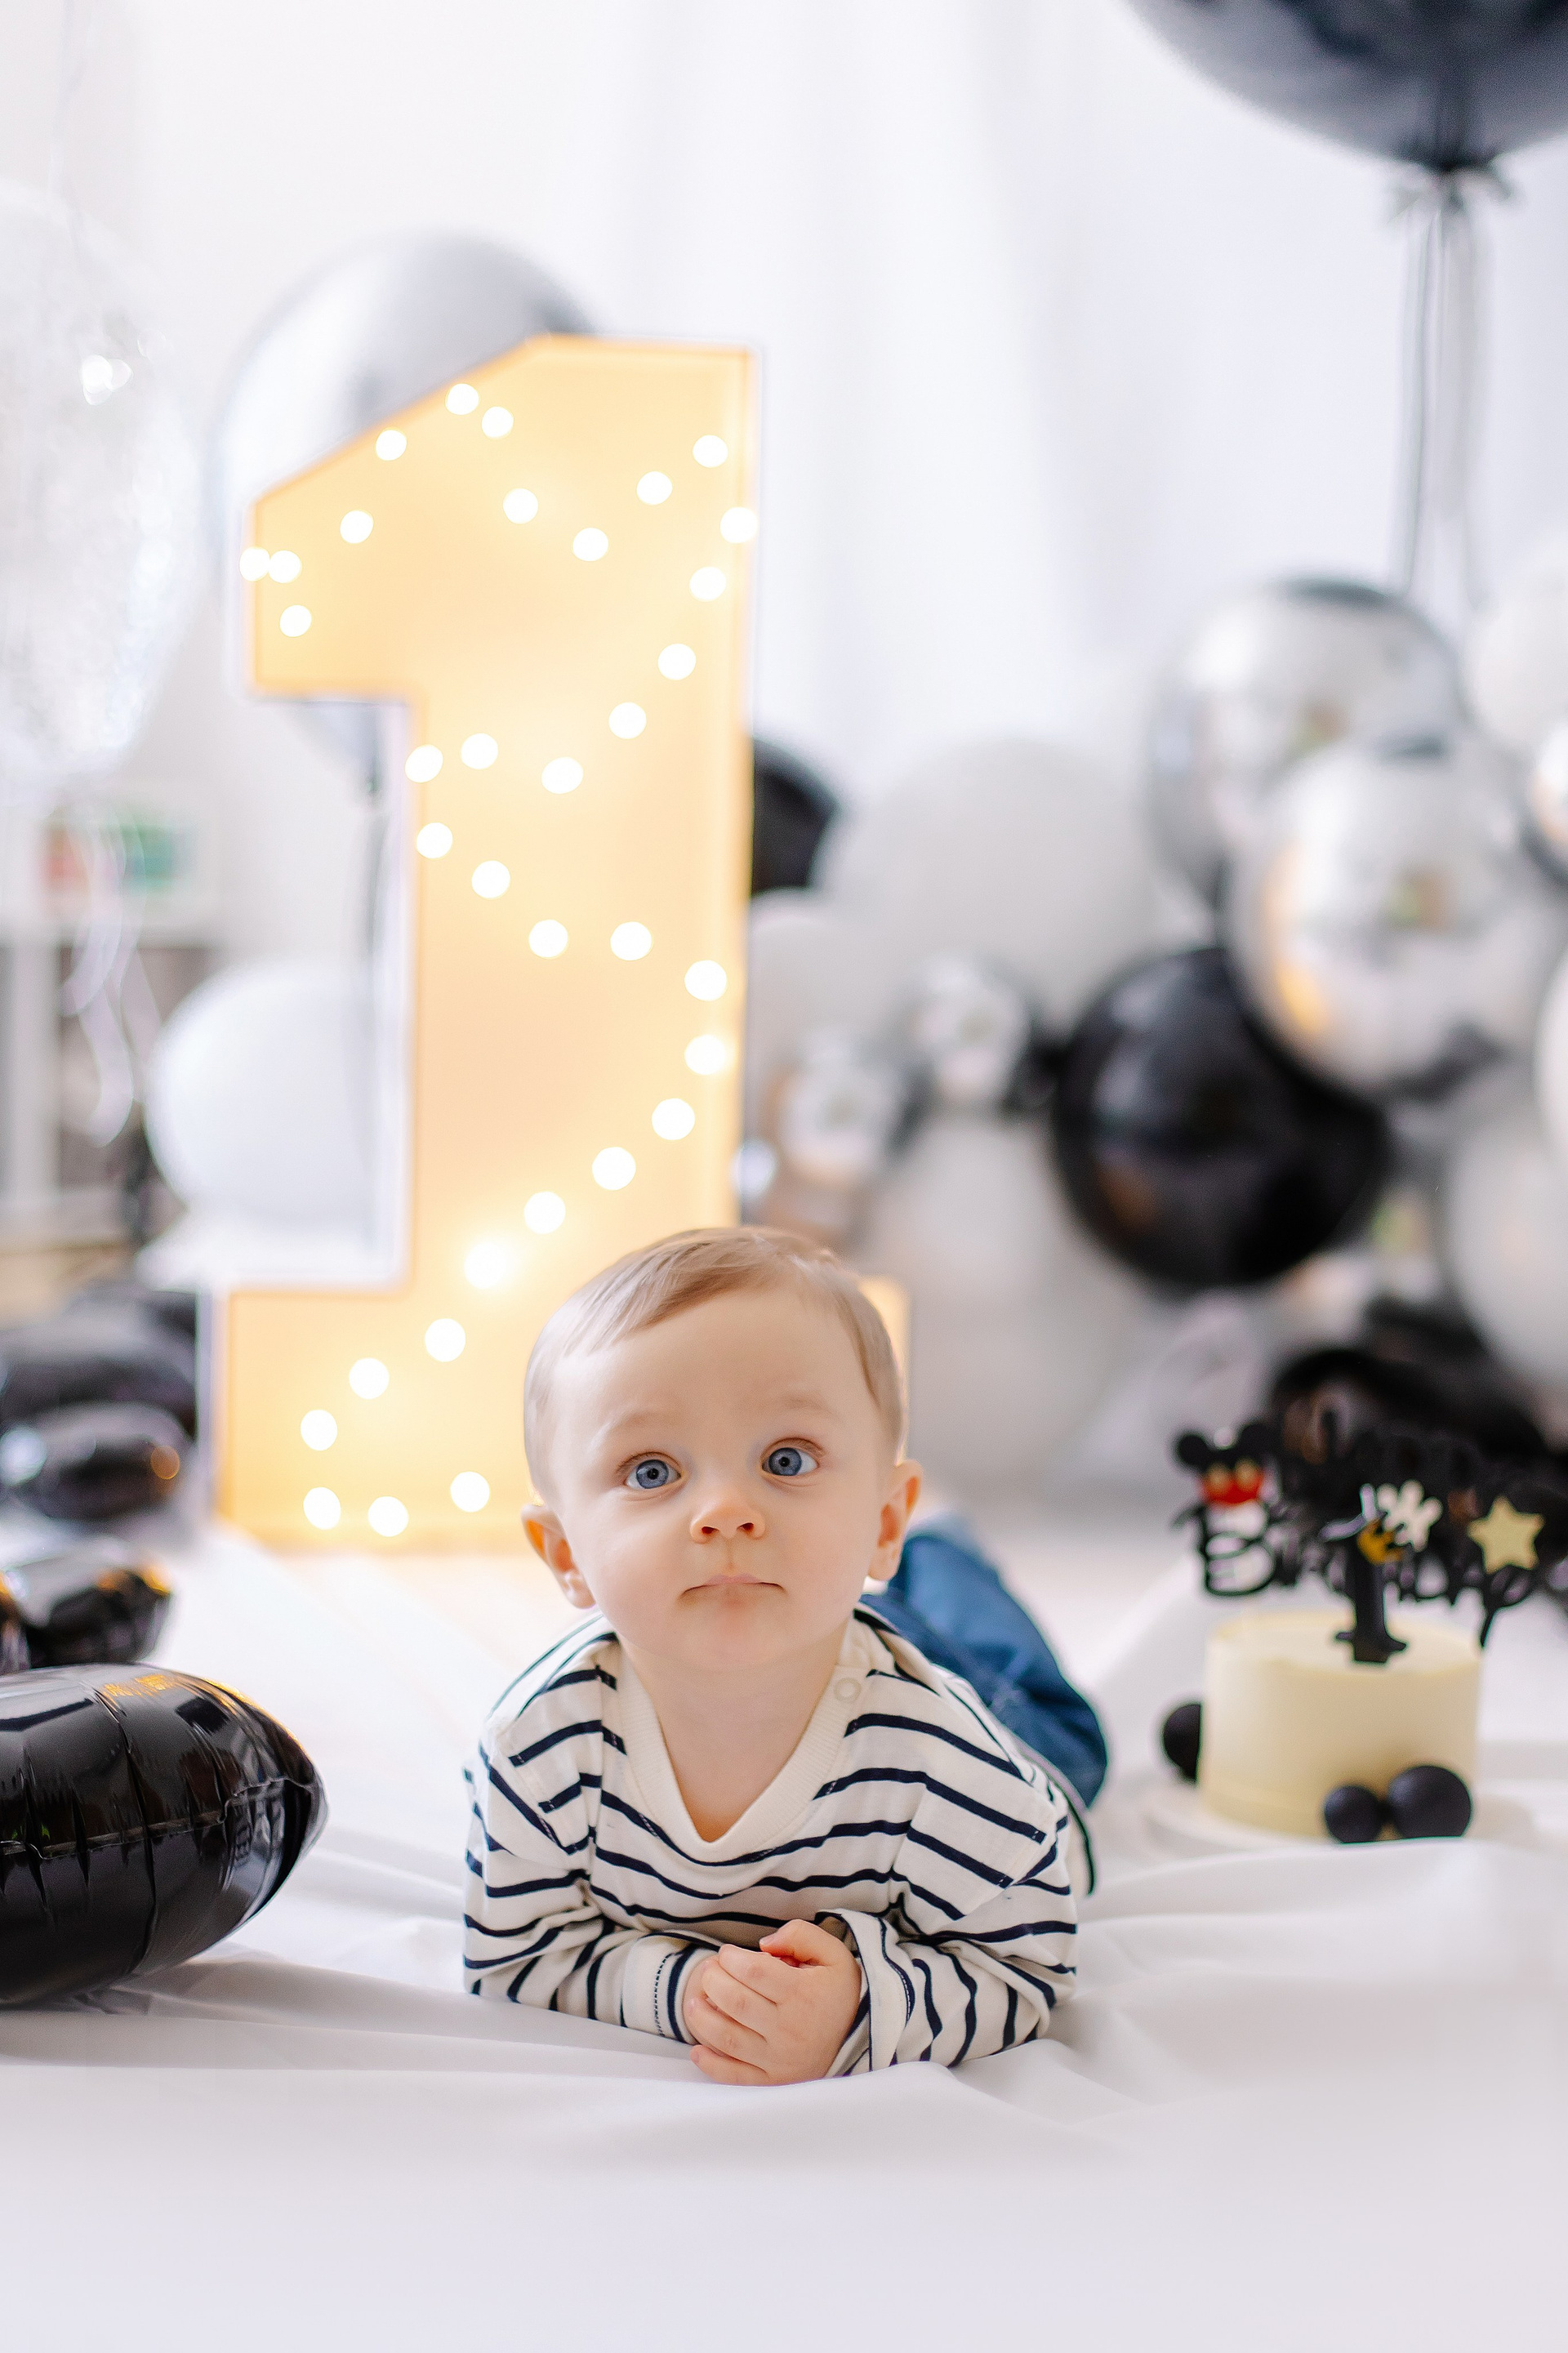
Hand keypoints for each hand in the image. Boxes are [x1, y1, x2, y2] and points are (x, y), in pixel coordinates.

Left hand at [683, 1919, 863, 2084]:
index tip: (727, 1953)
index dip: (731, 1957)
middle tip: (709, 1971)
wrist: (860, 2038)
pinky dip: (710, 2064)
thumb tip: (763, 1944)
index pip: (753, 1970)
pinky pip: (734, 2076)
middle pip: (735, 2001)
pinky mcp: (773, 2081)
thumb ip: (801, 1935)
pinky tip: (697, 2049)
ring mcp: (780, 2060)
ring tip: (693, 2002)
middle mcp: (790, 2030)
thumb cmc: (839, 1991)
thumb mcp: (833, 1953)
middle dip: (712, 1980)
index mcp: (803, 1995)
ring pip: (727, 2037)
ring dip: (701, 2018)